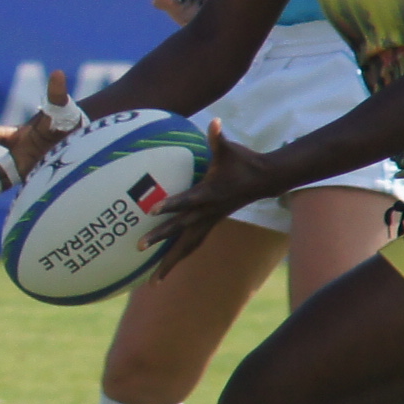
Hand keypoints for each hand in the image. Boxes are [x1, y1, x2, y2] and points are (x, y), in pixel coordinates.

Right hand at [0, 69, 85, 205]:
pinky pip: (21, 197)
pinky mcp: (35, 186)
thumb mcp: (60, 111)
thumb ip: (56, 94)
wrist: (74, 140)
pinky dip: (14, 208)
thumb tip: (58, 73)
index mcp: (20, 138)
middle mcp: (17, 157)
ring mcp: (25, 173)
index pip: (3, 136)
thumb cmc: (63, 124)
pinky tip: (5, 220)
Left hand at [141, 123, 273, 274]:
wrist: (266, 180)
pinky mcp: (211, 225)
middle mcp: (208, 212)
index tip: (152, 210)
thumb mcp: (230, 148)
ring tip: (152, 282)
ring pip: (188, 246)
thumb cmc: (244, 161)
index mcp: (210, 194)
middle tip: (138, 247)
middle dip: (160, 238)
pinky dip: (179, 258)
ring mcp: (210, 221)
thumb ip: (218, 137)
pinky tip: (166, 270)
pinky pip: (193, 245)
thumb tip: (215, 121)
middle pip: (181, 228)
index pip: (187, 200)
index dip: (171, 204)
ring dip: (170, 263)